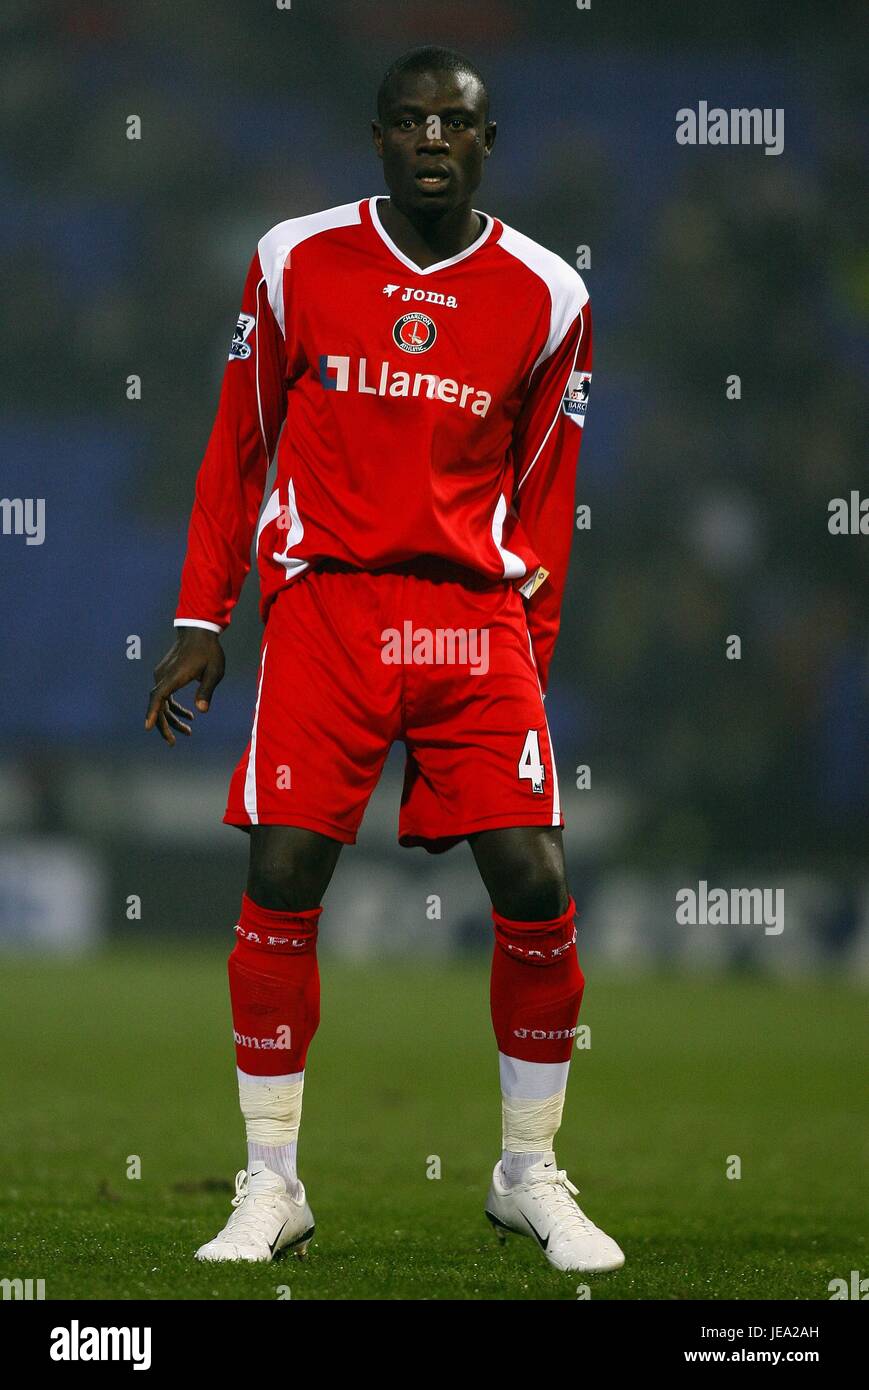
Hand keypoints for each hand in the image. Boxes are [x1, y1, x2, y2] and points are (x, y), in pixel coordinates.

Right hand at [145, 627, 225, 745]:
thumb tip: (202, 710)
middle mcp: (163, 676)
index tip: (148, 727)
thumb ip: (206, 690)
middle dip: (164, 725)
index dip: (153, 712)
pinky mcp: (166, 674)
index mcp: (174, 676)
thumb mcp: (214, 671)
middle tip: (173, 743)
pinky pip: (166, 695)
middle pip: (158, 704)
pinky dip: (174, 707)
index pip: (159, 696)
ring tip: (187, 732)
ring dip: (171, 718)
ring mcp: (162, 675)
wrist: (198, 630)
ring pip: (161, 702)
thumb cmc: (209, 651)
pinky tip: (189, 715)